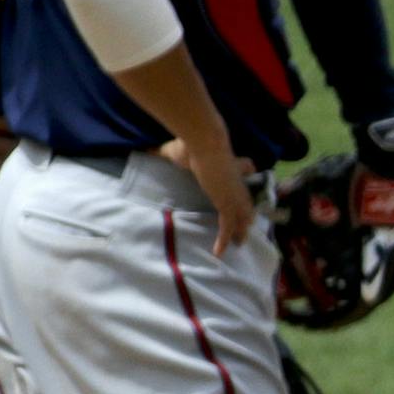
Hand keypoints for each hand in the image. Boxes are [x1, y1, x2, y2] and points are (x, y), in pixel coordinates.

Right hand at [160, 136, 258, 256]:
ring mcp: (234, 194)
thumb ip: (164, 152)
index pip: (243, 184)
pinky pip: (228, 226)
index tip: (241, 204)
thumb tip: (146, 149)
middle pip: (246, 205)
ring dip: (239, 232)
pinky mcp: (227, 203)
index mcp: (229, 170)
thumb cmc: (190, 144)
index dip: (242, 195)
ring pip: (241, 218)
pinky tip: (218, 252)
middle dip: (245, 219)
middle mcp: (236, 183)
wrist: (204, 142)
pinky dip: (225, 239)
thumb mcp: (176, 149)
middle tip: (243, 231)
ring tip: (238, 244)